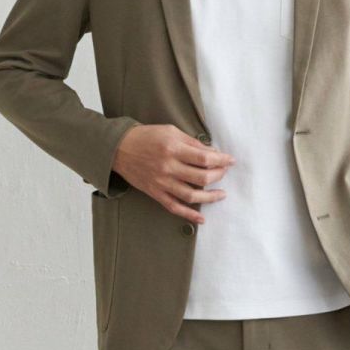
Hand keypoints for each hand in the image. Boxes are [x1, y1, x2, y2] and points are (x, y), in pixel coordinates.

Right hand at [111, 125, 234, 221]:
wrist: (119, 149)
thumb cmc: (146, 137)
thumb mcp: (170, 131)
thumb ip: (192, 143)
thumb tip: (212, 153)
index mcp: (173, 148)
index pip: (204, 158)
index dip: (221, 161)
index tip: (230, 161)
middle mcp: (168, 167)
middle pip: (201, 177)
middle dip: (218, 175)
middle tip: (224, 172)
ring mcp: (162, 182)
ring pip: (191, 195)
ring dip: (210, 197)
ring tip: (221, 194)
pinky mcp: (155, 193)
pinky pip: (174, 207)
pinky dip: (189, 215)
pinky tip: (201, 218)